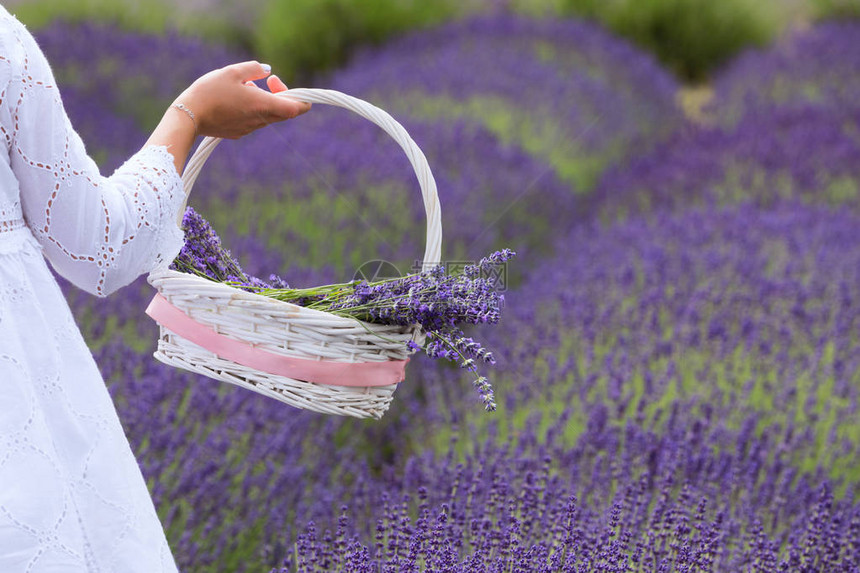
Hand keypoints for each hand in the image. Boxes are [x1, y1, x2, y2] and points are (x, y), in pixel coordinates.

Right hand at [176, 61, 310, 138]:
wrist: (188, 117)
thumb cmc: (210, 92)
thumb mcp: (232, 71)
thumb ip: (253, 69)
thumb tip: (267, 71)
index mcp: (263, 105)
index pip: (298, 108)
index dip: (300, 97)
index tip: (280, 83)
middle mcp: (260, 120)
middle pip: (285, 112)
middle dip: (280, 95)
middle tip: (266, 81)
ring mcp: (250, 129)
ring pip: (269, 115)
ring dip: (264, 101)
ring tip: (244, 87)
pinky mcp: (239, 132)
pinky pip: (254, 120)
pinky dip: (252, 109)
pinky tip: (234, 99)